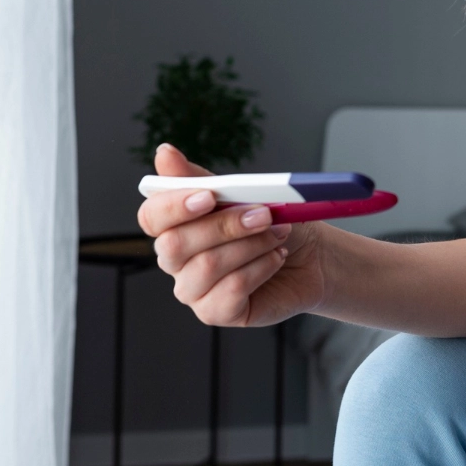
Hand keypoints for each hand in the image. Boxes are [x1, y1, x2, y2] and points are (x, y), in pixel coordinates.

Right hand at [136, 143, 327, 326]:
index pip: (151, 216)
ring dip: (251, 244)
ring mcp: (193, 289)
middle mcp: (176, 260)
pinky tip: (277, 258)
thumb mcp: (241, 193)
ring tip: (278, 234)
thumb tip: (164, 154)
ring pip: (207, 266)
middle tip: (263, 214)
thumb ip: (201, 179)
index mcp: (174, 225)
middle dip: (224, 225)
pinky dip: (261, 268)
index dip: (174, 206)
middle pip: (175, 244)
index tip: (209, 196)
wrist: (313, 255)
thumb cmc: (273, 222)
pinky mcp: (216, 312)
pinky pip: (230, 290)